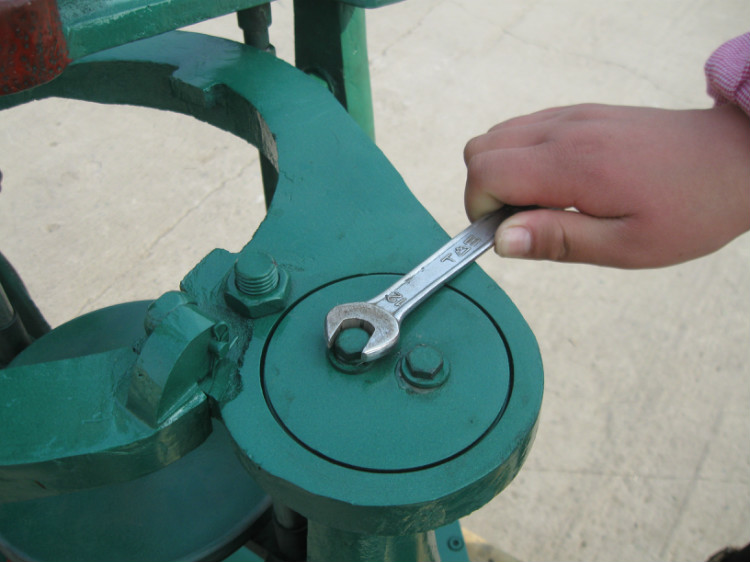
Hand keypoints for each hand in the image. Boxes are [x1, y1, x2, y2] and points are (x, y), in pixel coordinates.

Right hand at [463, 104, 749, 267]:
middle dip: (485, 191)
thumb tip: (500, 241)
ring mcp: (571, 116)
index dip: (481, 210)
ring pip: (496, 136)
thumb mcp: (626, 245)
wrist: (735, 158)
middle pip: (478, 150)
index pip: (484, 173)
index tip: (510, 234)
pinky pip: (523, 128)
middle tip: (527, 222)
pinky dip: (521, 158)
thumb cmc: (688, 209)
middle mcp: (564, 131)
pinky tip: (559, 183)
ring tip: (545, 204)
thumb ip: (558, 241)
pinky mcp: (580, 113)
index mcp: (572, 165)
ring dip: (502, 173)